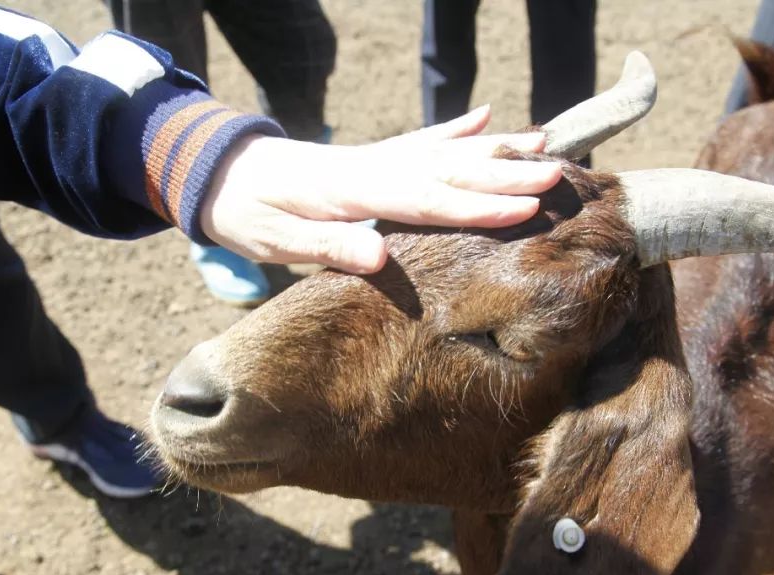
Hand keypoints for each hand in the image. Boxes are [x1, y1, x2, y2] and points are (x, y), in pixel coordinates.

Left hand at [199, 106, 561, 273]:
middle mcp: (374, 165)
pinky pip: (425, 138)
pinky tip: (489, 116)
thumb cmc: (244, 211)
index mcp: (352, 189)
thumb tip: (381, 259)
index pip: (427, 199)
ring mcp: (377, 156)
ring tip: (547, 145)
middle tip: (558, 178)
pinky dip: (459, 127)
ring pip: (448, 148)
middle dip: (505, 174)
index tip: (526, 208)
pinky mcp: (373, 157)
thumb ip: (326, 246)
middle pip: (450, 168)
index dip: (478, 204)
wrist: (215, 171)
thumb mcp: (272, 238)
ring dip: (497, 148)